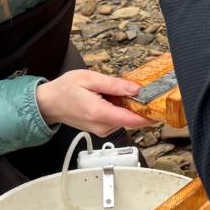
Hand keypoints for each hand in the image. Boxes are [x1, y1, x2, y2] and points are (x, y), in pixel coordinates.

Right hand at [37, 70, 156, 135]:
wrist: (49, 103)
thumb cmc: (65, 90)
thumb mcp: (90, 79)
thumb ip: (114, 85)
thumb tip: (135, 89)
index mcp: (99, 113)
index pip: (132, 120)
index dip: (149, 115)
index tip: (161, 108)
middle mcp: (102, 126)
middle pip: (131, 119)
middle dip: (140, 106)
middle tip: (144, 90)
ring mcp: (102, 130)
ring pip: (126, 120)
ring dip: (129, 107)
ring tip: (121, 91)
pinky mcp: (102, 129)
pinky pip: (118, 120)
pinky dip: (121, 110)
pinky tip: (114, 99)